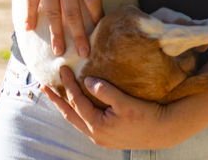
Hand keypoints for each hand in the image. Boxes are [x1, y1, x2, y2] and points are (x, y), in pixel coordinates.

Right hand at [15, 0, 130, 57]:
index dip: (97, 15)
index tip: (102, 31)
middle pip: (74, 12)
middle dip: (79, 35)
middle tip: (84, 54)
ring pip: (54, 13)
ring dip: (56, 33)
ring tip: (59, 51)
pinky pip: (32, 2)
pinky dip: (31, 16)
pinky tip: (30, 30)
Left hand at [42, 66, 179, 148]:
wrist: (163, 131)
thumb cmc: (146, 115)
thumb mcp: (125, 101)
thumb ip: (105, 90)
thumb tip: (87, 81)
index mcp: (97, 125)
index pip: (77, 101)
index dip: (68, 84)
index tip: (63, 69)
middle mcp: (95, 134)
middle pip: (69, 115)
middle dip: (56, 100)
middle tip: (44, 87)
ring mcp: (100, 138)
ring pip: (76, 121)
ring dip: (65, 108)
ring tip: (56, 97)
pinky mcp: (107, 137)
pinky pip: (86, 124)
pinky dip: (77, 113)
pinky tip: (78, 107)